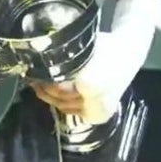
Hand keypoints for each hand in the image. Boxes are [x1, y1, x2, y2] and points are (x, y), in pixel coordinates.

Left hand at [31, 0, 159, 123]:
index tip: (31, 70)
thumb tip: (36, 50)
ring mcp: (99, 111)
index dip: (43, 80)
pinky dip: (63, 104)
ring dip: (51, 98)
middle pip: (60, 99)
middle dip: (44, 89)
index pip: (58, 87)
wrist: (128, 55)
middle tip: (32, 77)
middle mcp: (96, 101)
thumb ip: (62, 52)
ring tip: (39, 84)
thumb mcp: (82, 44)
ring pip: (65, 108)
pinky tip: (53, 93)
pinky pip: (75, 112)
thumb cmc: (104, 45)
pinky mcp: (100, 116)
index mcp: (91, 82)